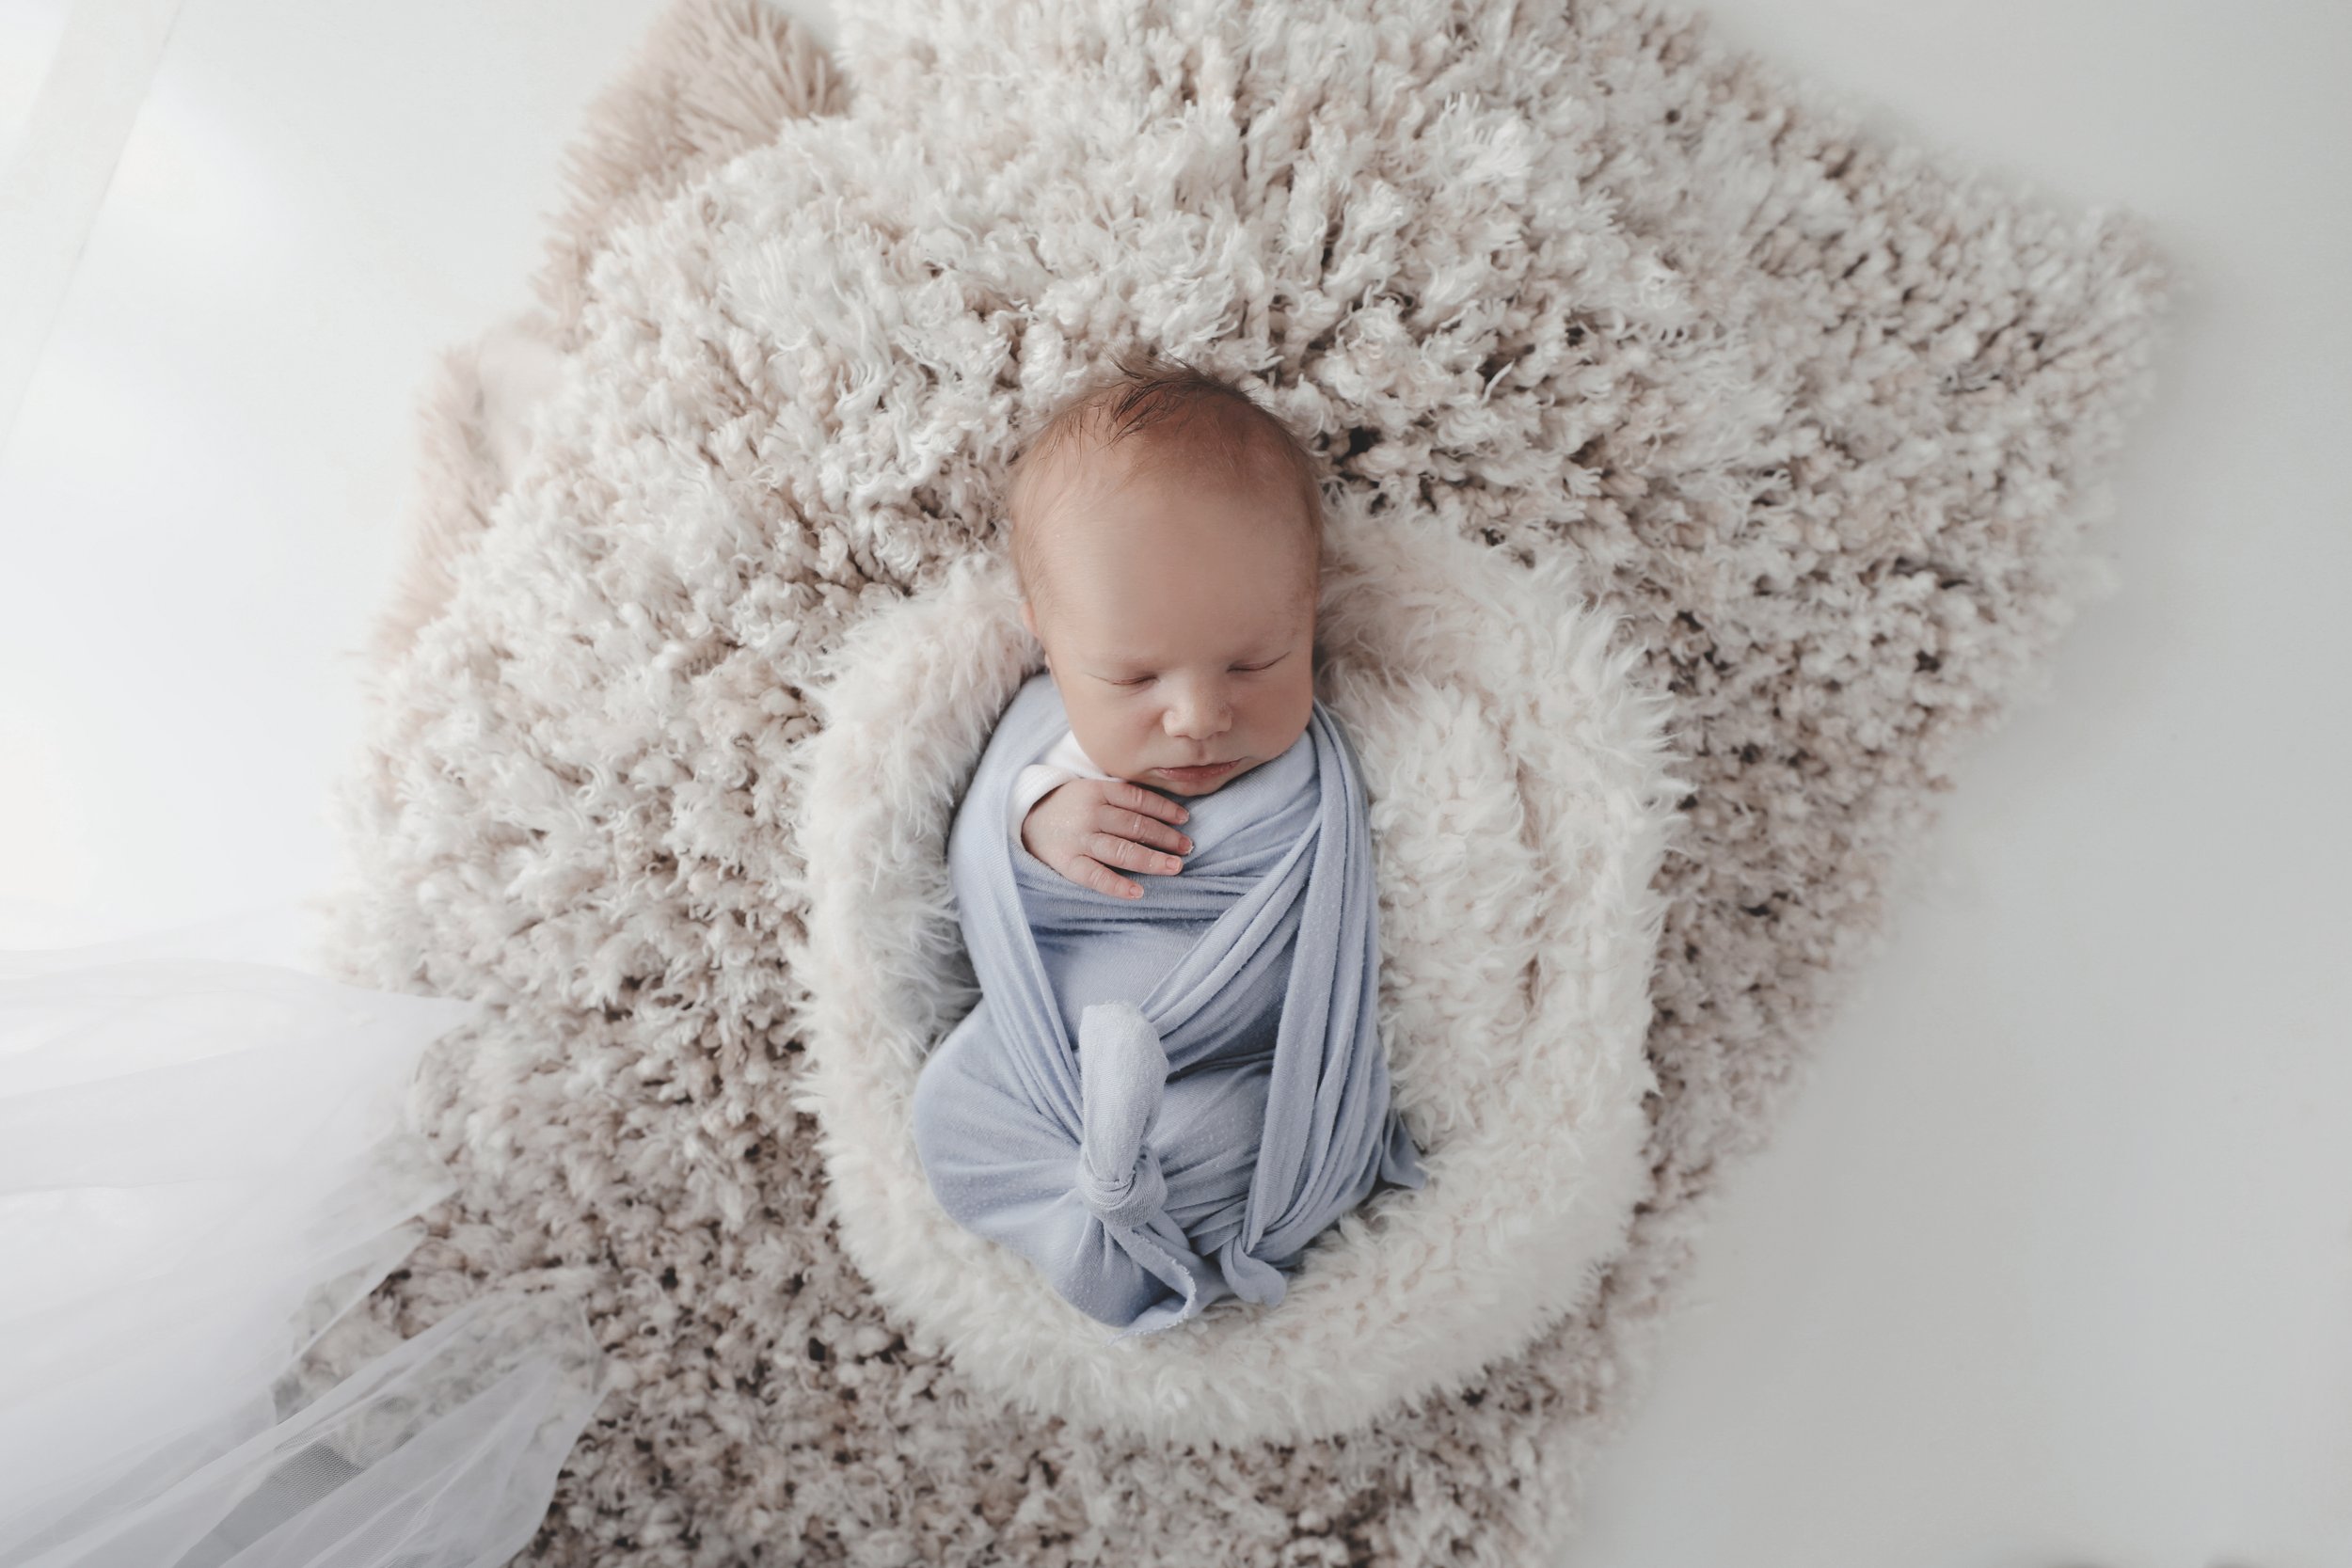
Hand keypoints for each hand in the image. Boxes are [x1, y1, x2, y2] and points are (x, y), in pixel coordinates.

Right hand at [1019, 778, 1193, 899]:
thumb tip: (1166, 814)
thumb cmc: (1068, 807)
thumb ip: (1121, 799)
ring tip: (1175, 867)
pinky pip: (1096, 876)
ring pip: (1121, 850)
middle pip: (1135, 825)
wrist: (1025, 819)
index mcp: (1097, 791)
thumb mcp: (1091, 791)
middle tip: (1187, 847)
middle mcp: (1090, 813)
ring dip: (1152, 860)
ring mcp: (1079, 839)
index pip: (1138, 799)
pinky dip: (1117, 885)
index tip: (1184, 820)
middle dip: (1165, 837)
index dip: (1164, 809)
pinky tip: (1138, 892)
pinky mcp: (1067, 862)